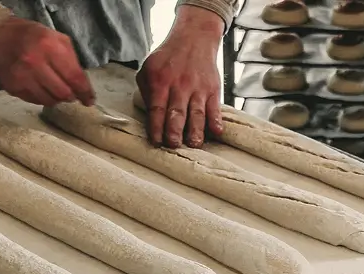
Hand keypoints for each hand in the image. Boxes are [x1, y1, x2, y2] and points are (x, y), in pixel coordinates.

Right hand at [0, 17, 94, 106]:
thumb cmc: (32, 37)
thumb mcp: (57, 38)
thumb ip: (72, 60)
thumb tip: (83, 86)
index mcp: (49, 46)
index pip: (74, 77)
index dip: (85, 92)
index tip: (89, 100)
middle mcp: (34, 63)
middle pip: (63, 93)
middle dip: (71, 96)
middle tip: (72, 94)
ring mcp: (22, 77)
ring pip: (49, 101)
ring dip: (57, 98)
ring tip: (56, 89)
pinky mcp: (13, 88)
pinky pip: (35, 101)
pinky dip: (43, 97)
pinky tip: (41, 88)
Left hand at [137, 6, 225, 147]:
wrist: (194, 38)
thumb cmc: (168, 58)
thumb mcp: (148, 69)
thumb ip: (147, 92)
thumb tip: (150, 118)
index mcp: (160, 81)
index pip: (156, 109)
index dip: (156, 127)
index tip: (156, 142)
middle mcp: (180, 85)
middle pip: (177, 113)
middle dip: (174, 131)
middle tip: (173, 145)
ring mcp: (198, 88)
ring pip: (197, 113)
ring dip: (196, 131)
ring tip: (194, 144)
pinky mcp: (213, 89)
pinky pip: (215, 107)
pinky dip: (216, 120)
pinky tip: (216, 132)